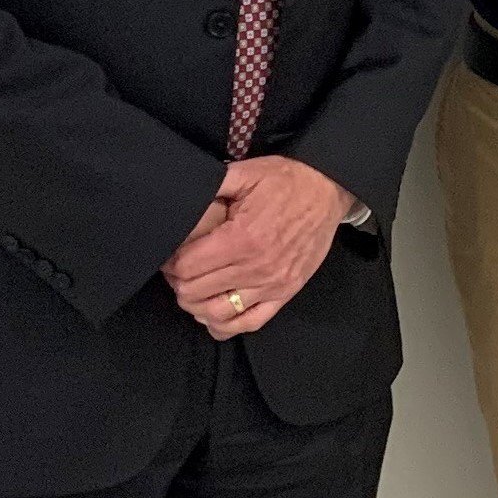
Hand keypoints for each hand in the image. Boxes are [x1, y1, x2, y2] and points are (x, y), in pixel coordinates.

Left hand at [161, 155, 355, 336]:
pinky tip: (214, 315)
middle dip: (178, 282)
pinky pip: (250, 323)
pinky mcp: (285, 293)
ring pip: (218, 313)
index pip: (187, 266)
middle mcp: (256, 267)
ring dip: (197, 305)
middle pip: (196, 292)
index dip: (169, 262)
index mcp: (241, 238)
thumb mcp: (244, 172)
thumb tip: (180, 200)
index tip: (169, 254)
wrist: (328, 190)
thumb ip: (210, 185)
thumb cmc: (286, 181)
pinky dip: (226, 325)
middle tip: (177, 270)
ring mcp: (272, 285)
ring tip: (192, 290)